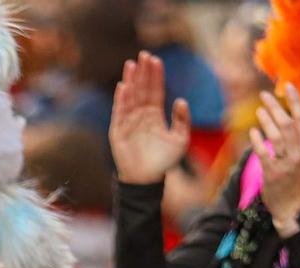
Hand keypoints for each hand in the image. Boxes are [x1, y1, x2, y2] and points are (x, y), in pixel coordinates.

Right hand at [110, 53, 190, 185]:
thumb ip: (182, 120)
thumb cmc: (164, 162)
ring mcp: (128, 122)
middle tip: (144, 54)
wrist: (147, 180)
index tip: (156, 60)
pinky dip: (121, 100)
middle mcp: (140, 115)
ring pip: (130, 96)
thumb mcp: (180, 140)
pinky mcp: (118, 131)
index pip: (155, 90)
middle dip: (143, 72)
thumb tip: (181, 100)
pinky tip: (123, 86)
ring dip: (130, 81)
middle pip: (142, 89)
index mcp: (154, 115)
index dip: (155, 76)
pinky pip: (119, 112)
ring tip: (132, 64)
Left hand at [250, 88, 299, 233]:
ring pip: (276, 136)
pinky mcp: (272, 174)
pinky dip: (258, 141)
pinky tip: (253, 131)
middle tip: (265, 95)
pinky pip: (264, 153)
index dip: (296, 101)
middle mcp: (299, 154)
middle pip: (288, 124)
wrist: (293, 207)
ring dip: (267, 120)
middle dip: (276, 107)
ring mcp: (286, 164)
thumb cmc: (299, 180)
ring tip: (259, 110)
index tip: (288, 86)